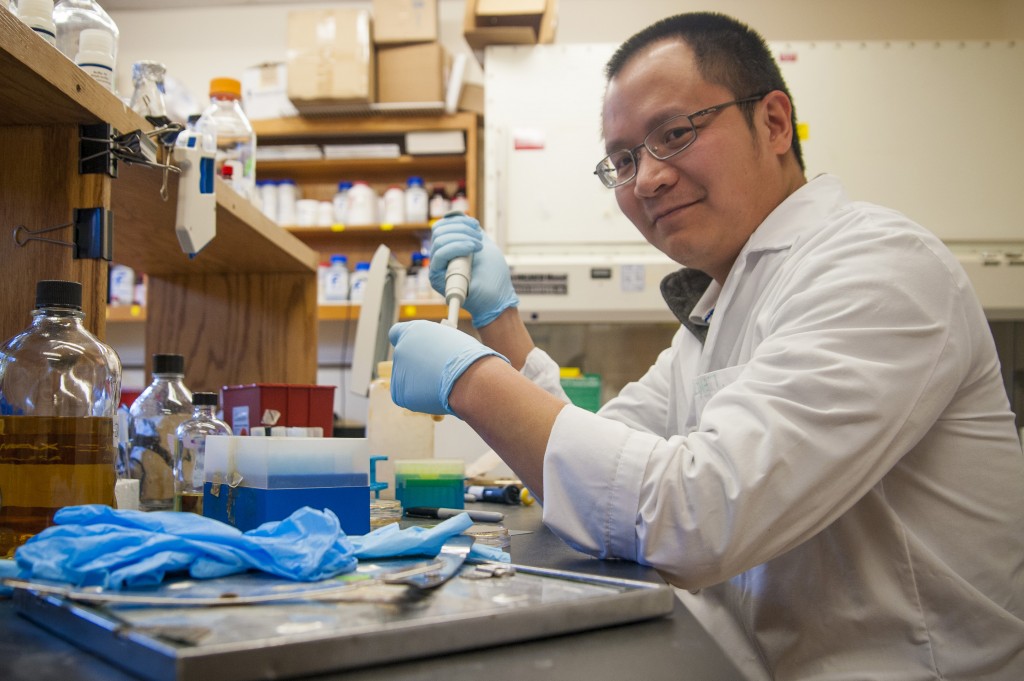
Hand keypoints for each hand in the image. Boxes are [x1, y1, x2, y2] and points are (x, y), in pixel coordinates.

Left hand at [388, 320, 508, 414]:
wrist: (470, 379)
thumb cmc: (468, 358)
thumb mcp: (451, 340)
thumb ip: (434, 344)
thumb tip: (432, 352)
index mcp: (413, 331)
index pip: (397, 332)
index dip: (406, 342)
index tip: (416, 349)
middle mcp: (401, 349)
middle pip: (404, 359)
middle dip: (417, 366)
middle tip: (437, 373)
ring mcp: (398, 372)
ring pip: (408, 379)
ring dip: (422, 383)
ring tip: (443, 384)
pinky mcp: (400, 394)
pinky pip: (410, 396)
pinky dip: (421, 398)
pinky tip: (437, 395)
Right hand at [429, 213, 519, 327]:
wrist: (497, 297)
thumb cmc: (493, 276)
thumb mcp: (483, 245)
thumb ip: (470, 231)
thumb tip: (457, 216)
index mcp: (450, 249)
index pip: (442, 227)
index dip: (458, 221)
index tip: (476, 225)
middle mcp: (441, 257)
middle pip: (439, 231)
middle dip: (461, 228)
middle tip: (478, 238)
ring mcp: (438, 267)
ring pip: (439, 241)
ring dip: (462, 238)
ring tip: (478, 246)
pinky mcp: (436, 278)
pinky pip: (439, 255)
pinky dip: (457, 247)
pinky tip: (472, 250)